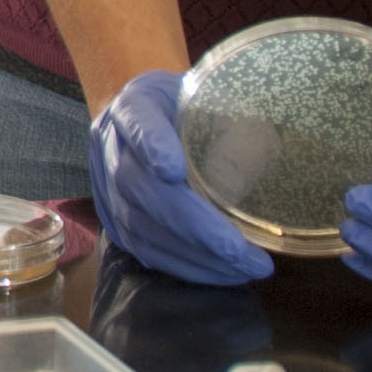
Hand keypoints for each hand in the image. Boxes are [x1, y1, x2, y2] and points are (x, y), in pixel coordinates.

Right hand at [89, 71, 270, 285]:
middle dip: (191, 224)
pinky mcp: (115, 221)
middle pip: (139, 186)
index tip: (173, 170)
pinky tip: (221, 273)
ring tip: (243, 266)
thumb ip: (233, 120)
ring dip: (194, 254)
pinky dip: (184, 266)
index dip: (151, 144)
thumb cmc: (196, 109)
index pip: (136, 120)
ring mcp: (106, 186)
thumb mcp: (215, 98)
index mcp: (135, 103)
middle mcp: (111, 145)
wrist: (158, 123)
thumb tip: (265, 159)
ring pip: (140, 226)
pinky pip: (144, 250)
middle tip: (237, 249)